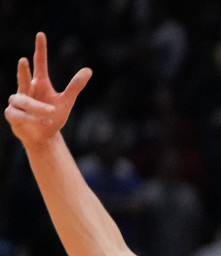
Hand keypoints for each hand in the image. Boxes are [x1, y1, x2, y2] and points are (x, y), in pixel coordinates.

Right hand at [5, 33, 91, 148]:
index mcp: (39, 83)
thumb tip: (89, 70)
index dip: (41, 50)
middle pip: (23, 77)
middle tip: (23, 60)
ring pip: (24, 101)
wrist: (43, 136)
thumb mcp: (66, 101)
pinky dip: (34, 118)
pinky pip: (20, 114)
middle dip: (23, 70)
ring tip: (51, 112)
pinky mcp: (12, 114)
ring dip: (38, 107)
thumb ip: (75, 86)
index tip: (41, 34)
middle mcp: (26, 89)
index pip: (40, 63)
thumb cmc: (53, 116)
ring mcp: (17, 101)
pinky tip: (44, 121)